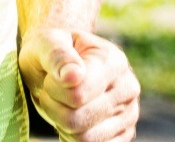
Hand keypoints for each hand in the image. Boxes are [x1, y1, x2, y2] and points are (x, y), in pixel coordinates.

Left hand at [19, 29, 139, 141]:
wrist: (61, 64)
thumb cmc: (50, 51)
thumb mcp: (46, 42)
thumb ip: (57, 55)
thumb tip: (73, 75)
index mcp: (113, 61)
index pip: (77, 94)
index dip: (52, 89)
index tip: (49, 77)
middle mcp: (128, 88)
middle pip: (78, 119)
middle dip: (54, 108)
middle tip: (50, 92)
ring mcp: (129, 113)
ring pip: (85, 139)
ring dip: (62, 124)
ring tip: (61, 103)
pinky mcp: (124, 134)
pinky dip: (73, 137)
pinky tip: (71, 118)